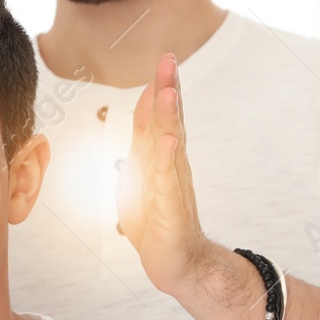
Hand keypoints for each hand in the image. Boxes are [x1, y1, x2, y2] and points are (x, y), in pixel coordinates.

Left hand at [116, 53, 214, 296]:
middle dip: (168, 89)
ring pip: (171, 145)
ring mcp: (173, 185)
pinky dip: (166, 161)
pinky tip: (168, 143)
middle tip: (169, 60)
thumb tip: (146, 101)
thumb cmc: (157, 217)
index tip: (166, 58)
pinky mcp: (171, 208)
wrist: (177, 262)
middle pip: (170, 121)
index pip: (161, 115)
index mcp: (161, 155)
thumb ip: (145, 135)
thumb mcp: (143, 169)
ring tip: (169, 91)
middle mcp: (171, 164)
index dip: (161, 87)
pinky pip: (167, 182)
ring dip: (169, 118)